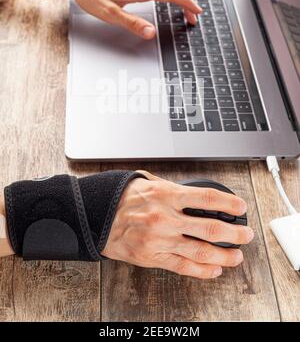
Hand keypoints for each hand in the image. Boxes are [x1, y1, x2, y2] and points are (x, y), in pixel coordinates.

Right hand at [102, 171, 253, 278]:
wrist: (95, 216)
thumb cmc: (120, 198)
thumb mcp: (147, 182)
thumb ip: (171, 188)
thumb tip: (193, 193)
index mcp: (166, 195)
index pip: (206, 199)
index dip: (228, 204)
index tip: (240, 207)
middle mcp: (165, 218)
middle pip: (209, 228)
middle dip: (234, 233)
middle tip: (246, 234)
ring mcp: (160, 240)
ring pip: (200, 251)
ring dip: (224, 256)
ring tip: (237, 256)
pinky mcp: (153, 257)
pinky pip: (183, 267)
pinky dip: (202, 270)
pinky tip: (214, 269)